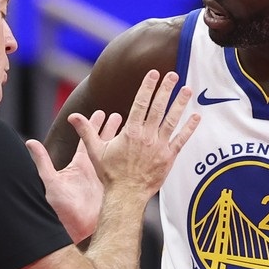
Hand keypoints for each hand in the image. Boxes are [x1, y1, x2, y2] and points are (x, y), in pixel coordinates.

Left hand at [26, 112, 121, 241]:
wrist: (78, 229)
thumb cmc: (62, 209)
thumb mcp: (51, 182)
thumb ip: (42, 161)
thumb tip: (29, 142)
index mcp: (79, 164)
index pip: (87, 139)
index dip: (93, 125)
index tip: (101, 112)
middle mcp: (93, 169)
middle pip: (104, 144)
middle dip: (112, 129)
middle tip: (119, 114)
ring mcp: (105, 178)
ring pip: (116, 155)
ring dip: (123, 142)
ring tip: (132, 128)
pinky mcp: (114, 187)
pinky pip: (123, 170)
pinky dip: (130, 160)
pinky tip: (141, 152)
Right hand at [71, 70, 198, 198]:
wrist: (126, 195)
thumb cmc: (110, 174)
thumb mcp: (95, 151)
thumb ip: (86, 131)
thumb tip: (72, 117)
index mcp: (130, 132)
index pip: (140, 103)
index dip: (147, 87)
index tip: (154, 74)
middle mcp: (147, 136)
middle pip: (158, 108)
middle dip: (166, 89)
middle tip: (173, 75)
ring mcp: (159, 146)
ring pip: (172, 120)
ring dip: (180, 104)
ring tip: (187, 89)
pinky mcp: (169, 157)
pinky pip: (181, 140)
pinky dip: (189, 128)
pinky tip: (196, 117)